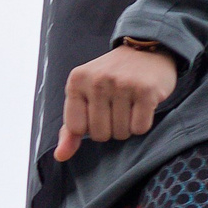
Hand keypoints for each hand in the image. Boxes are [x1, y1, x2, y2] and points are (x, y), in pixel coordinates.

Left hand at [54, 44, 177, 160]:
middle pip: (100, 134)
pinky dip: (142, 124)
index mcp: (76, 81)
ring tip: (129, 105)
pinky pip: (140, 128)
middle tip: (117, 108)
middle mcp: (98, 80)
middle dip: (110, 129)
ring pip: (121, 133)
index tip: (97, 110)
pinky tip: (142, 105)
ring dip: (127, 127)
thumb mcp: (83, 96)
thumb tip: (60, 156)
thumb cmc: (110, 79)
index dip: (90, 126)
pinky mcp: (146, 90)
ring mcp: (123, 84)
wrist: (145, 50)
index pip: (76, 128)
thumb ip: (70, 128)